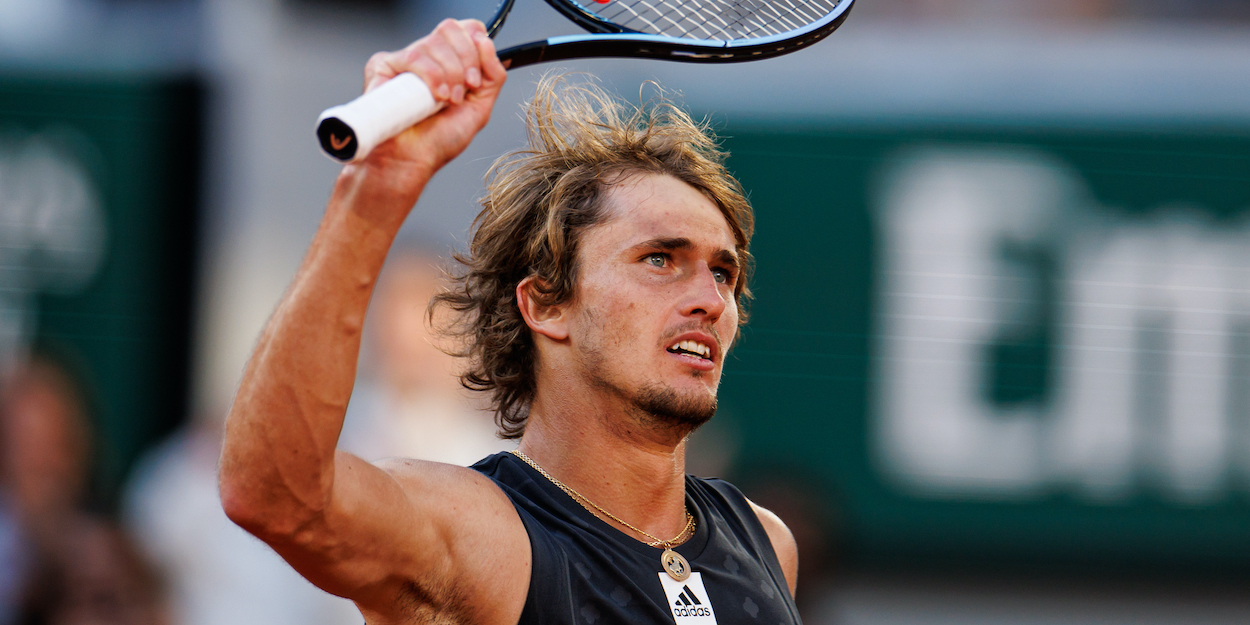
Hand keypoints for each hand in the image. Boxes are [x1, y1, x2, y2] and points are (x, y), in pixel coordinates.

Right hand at [351, 19, 506, 188]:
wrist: (411, 161)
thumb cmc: (437, 142)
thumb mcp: (479, 108)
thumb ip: (493, 76)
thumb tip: (488, 44)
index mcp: (450, 62)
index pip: (467, 29)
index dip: (476, 46)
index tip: (476, 78)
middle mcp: (428, 57)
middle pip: (452, 29)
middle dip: (466, 61)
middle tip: (462, 92)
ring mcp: (405, 60)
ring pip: (435, 42)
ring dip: (450, 74)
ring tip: (446, 101)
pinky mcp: (383, 65)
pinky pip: (414, 56)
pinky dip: (431, 76)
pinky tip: (434, 97)